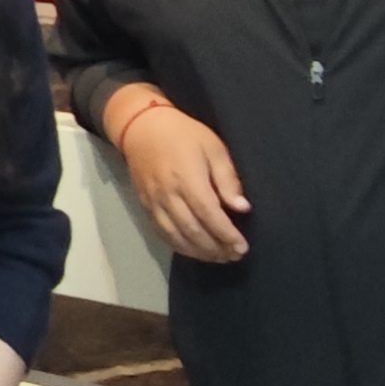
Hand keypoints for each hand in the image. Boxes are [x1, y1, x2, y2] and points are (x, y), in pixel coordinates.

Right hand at [113, 92, 251, 262]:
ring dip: (198, 251)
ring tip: (218, 257)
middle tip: (234, 256)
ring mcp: (154, 201)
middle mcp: (168, 194)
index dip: (226, 234)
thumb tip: (241, 207)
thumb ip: (227, 179)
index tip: (242, 247)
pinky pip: (161, 231)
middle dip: (215, 247)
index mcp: (188, 178)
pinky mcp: (146, 205)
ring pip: (176, 235)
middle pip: (193, 230)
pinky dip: (178, 246)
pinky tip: (193, 250)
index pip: (209, 214)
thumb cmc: (184, 134)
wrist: (142, 127)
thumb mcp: (213, 148)